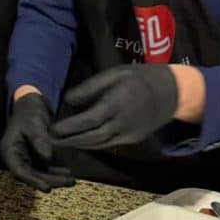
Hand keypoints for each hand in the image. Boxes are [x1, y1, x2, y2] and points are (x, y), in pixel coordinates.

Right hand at [0, 92, 75, 191]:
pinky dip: (56, 172)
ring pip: (39, 174)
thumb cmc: (29, 111)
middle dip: (49, 180)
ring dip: (54, 178)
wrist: (32, 103)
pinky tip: (68, 173)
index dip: (33, 181)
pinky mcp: (35, 157)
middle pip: (31, 175)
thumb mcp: (34, 122)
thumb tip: (47, 158)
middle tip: (68, 182)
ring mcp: (26, 158)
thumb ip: (39, 140)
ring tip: (71, 180)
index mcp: (9, 150)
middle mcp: (16, 157)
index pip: (18, 171)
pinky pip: (45, 168)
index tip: (47, 188)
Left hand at [50, 64, 178, 149]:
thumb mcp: (114, 74)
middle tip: (48, 140)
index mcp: (118, 103)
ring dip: (78, 145)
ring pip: (99, 144)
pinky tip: (78, 142)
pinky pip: (107, 145)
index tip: (51, 128)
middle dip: (69, 140)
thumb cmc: (139, 78)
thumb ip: (90, 87)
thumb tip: (67, 100)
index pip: (89, 120)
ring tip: (59, 143)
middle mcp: (123, 123)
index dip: (69, 126)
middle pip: (92, 136)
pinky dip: (91, 145)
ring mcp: (129, 134)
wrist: (171, 93)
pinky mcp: (132, 140)